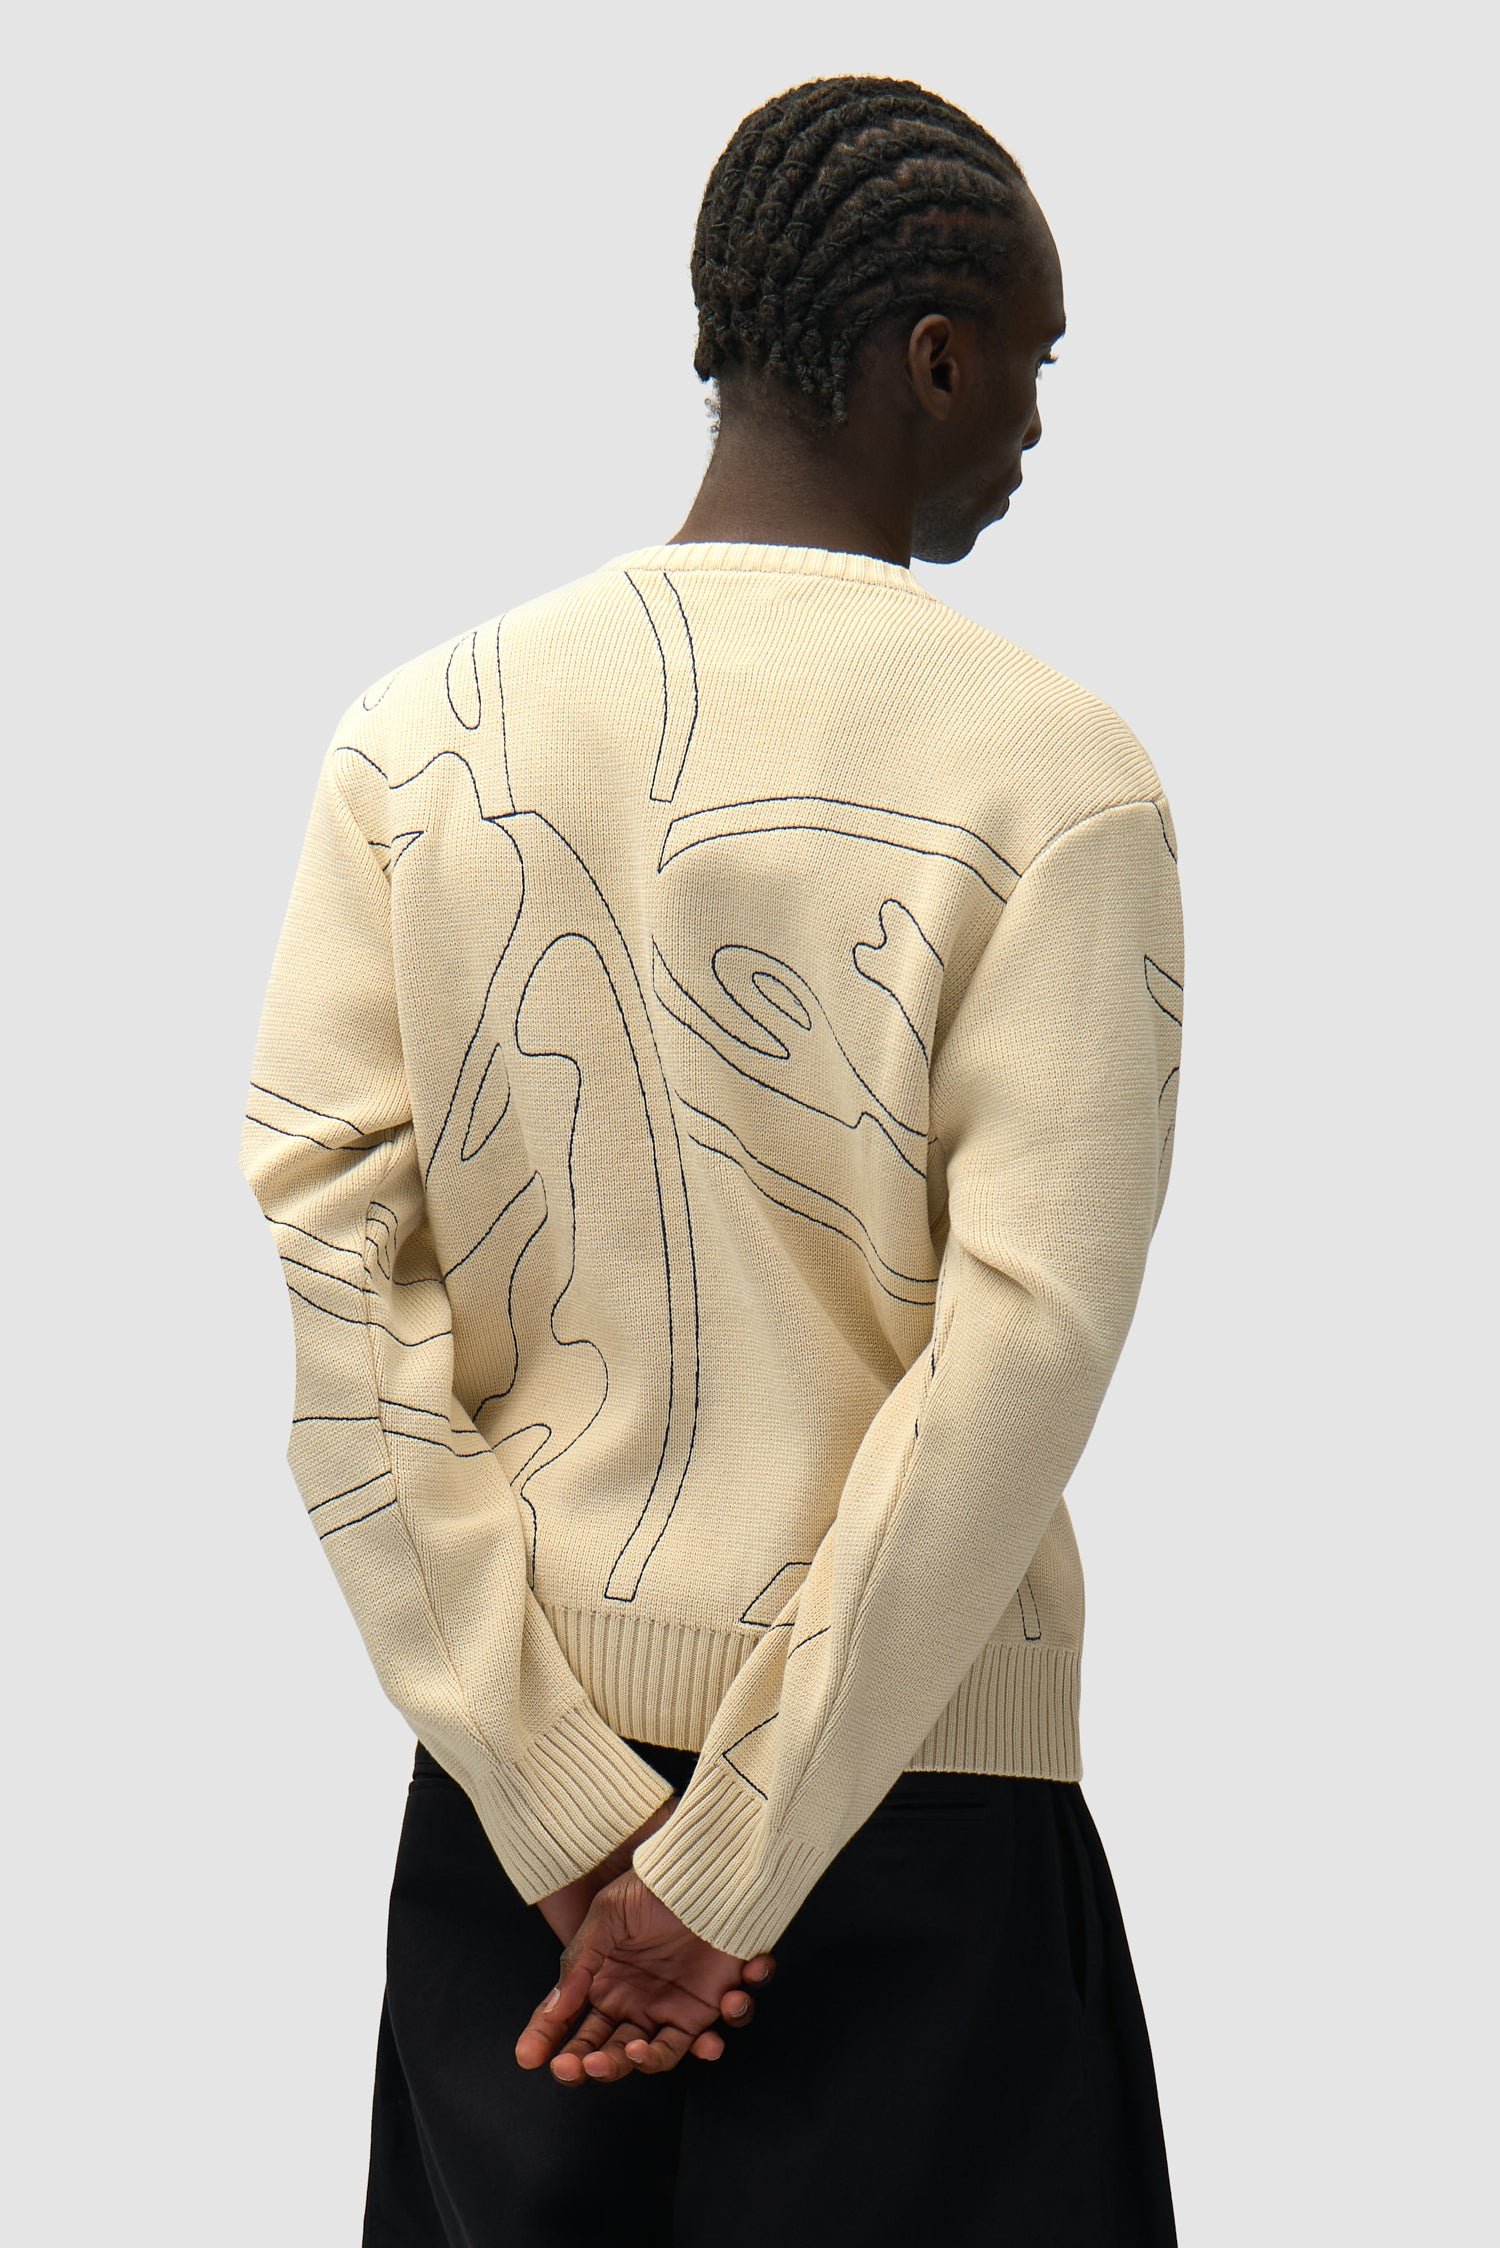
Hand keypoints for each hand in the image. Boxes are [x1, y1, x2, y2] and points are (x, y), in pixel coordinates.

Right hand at [532, 1793, 752, 2069]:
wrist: (703, 1869)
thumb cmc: (651, 1888)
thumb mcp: (607, 1915)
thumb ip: (579, 1962)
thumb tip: (554, 2009)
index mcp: (602, 1984)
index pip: (568, 2022)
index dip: (547, 2042)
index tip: (530, 2059)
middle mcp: (635, 2004)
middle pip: (611, 2054)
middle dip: (598, 2066)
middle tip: (590, 2065)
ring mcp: (673, 2008)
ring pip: (659, 2057)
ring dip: (649, 2063)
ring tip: (640, 2051)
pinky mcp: (711, 2005)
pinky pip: (716, 2033)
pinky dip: (718, 2034)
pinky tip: (724, 2002)